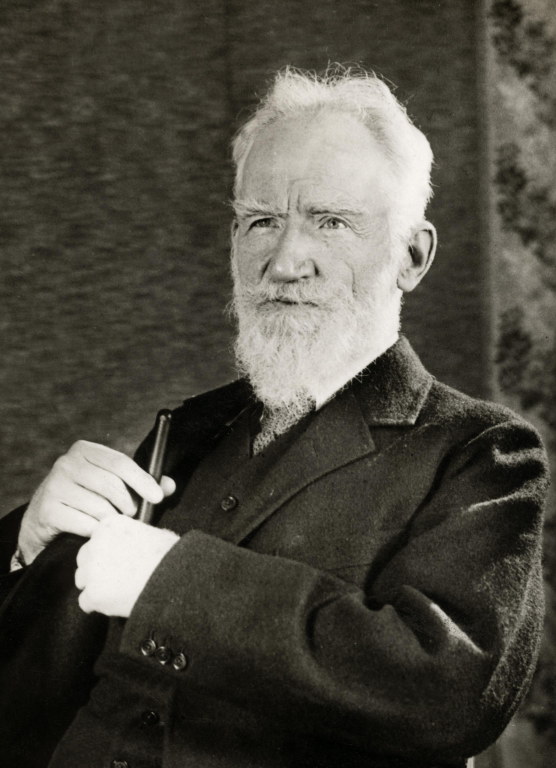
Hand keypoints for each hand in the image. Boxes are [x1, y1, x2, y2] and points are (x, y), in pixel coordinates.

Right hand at [18, 440, 175, 564]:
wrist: (42, 520)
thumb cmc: (84, 499)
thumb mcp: (110, 485)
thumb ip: (140, 484)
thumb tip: (169, 486)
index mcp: (84, 450)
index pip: (120, 463)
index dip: (142, 480)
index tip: (158, 497)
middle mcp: (66, 463)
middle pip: (112, 485)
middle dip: (129, 504)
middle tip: (134, 515)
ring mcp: (54, 485)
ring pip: (99, 507)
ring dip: (113, 520)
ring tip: (113, 523)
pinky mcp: (47, 509)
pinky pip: (84, 523)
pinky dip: (95, 531)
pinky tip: (94, 531)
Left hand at [75, 515, 178, 616]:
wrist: (175, 579)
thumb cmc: (170, 555)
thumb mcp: (152, 533)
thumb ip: (132, 535)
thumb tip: (131, 542)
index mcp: (108, 525)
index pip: (96, 540)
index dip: (107, 552)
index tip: (119, 561)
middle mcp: (95, 543)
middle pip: (84, 559)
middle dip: (97, 568)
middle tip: (116, 578)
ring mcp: (92, 569)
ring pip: (82, 580)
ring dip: (96, 586)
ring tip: (117, 592)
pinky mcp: (93, 593)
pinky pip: (85, 602)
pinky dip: (98, 605)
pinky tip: (115, 604)